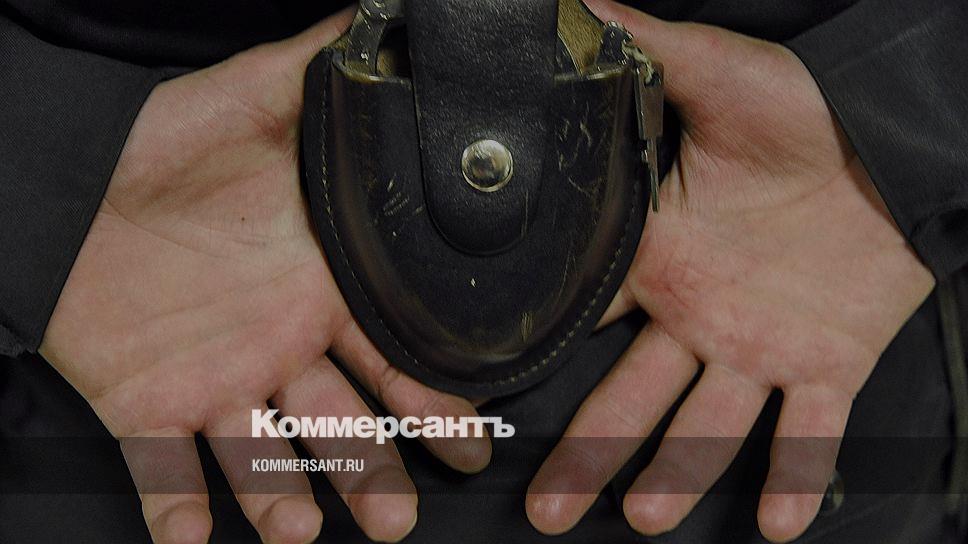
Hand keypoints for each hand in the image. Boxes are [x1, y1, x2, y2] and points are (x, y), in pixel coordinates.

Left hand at [39, 8, 490, 543]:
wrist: (67, 186)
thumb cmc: (168, 146)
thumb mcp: (257, 101)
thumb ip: (328, 75)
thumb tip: (395, 27)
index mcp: (324, 290)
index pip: (394, 353)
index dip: (433, 398)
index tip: (470, 438)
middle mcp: (283, 347)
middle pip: (342, 425)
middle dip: (374, 472)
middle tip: (399, 518)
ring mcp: (219, 383)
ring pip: (265, 457)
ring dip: (285, 499)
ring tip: (301, 532)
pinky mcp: (148, 407)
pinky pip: (164, 468)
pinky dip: (176, 508)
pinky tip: (191, 538)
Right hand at [527, 2, 934, 541]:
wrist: (893, 144)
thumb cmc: (802, 111)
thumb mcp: (717, 75)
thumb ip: (645, 51)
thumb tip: (572, 9)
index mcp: (657, 255)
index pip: (582, 312)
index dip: (534, 354)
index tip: (486, 399)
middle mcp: (694, 313)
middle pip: (629, 394)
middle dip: (587, 452)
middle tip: (542, 508)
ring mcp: (756, 344)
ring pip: (704, 422)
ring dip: (675, 471)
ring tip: (638, 518)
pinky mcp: (826, 362)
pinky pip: (809, 429)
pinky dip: (795, 476)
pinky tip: (776, 527)